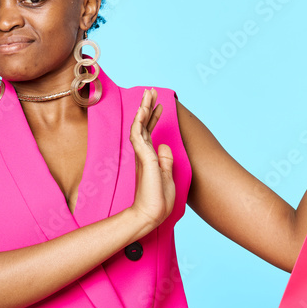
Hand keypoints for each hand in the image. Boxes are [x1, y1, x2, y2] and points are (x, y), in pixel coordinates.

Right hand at [128, 88, 174, 234]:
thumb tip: (165, 146)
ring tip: (148, 94)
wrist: (150, 216)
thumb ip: (165, 160)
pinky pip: (139, 136)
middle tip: (151, 91)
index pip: (150, 133)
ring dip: (144, 109)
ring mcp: (142, 156)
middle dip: (147, 107)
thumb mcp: (167, 176)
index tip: (159, 105)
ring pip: (140, 126)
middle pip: (144, 125)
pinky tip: (143, 110)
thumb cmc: (158, 200)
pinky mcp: (144, 160)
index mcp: (149, 158)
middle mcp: (143, 154)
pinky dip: (140, 122)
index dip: (154, 118)